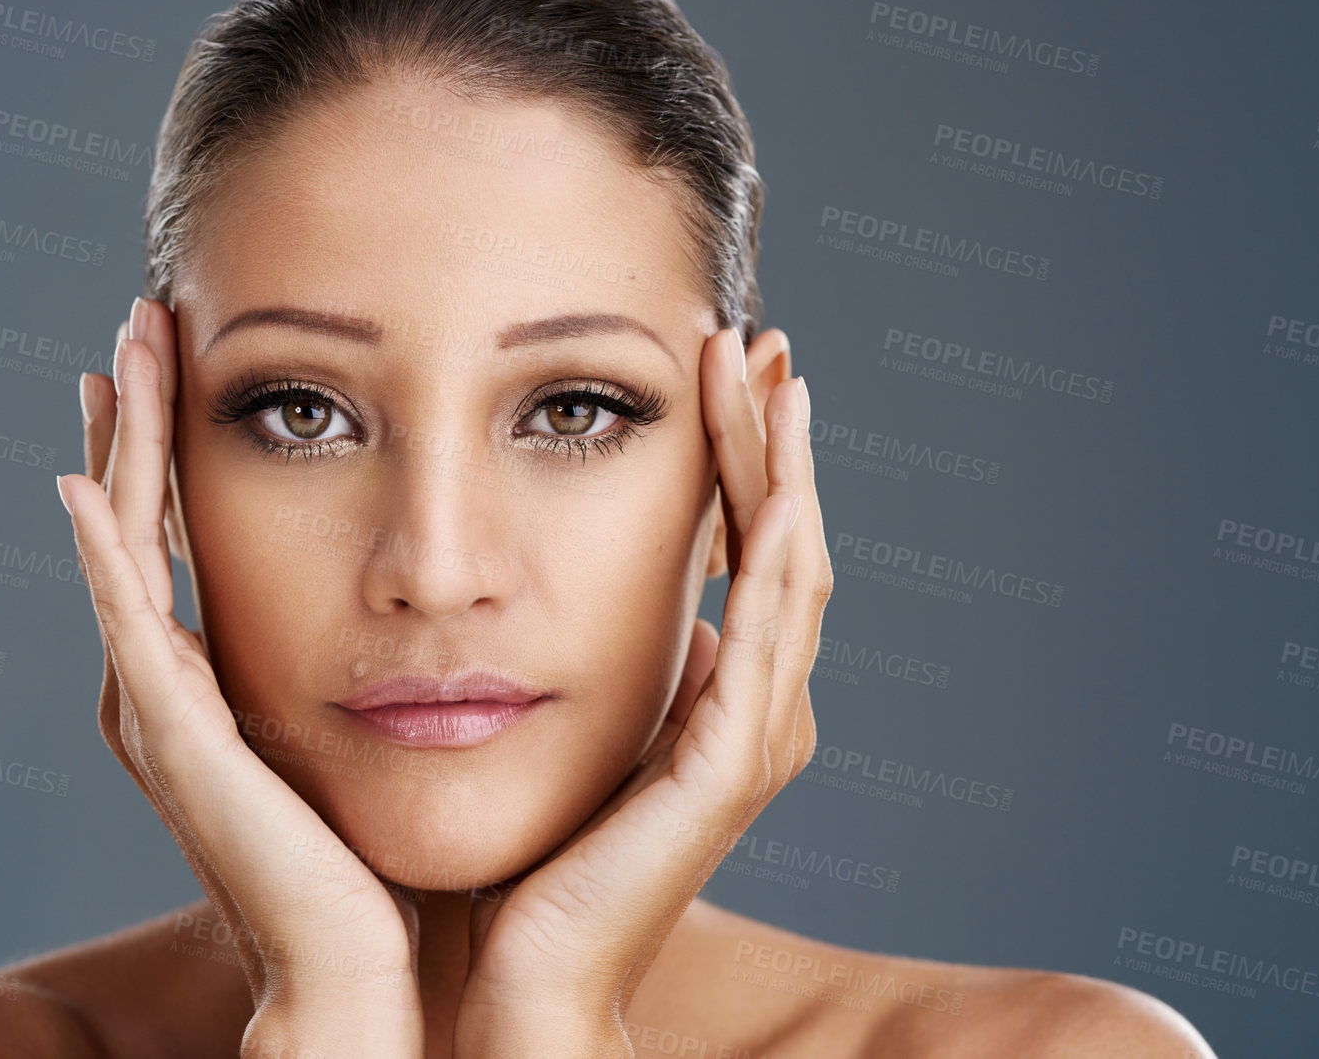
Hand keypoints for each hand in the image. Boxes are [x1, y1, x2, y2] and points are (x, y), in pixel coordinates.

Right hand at [61, 298, 425, 1057]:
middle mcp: (170, 688)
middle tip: (143, 319)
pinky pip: (128, 619)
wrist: (364, 968)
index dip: (178, 446)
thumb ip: (375, 667)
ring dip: (123, 444)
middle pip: (139, 521)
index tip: (191, 359)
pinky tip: (88, 481)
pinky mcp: (172, 734)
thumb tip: (444, 607)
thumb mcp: (370, 732)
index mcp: (214, 684)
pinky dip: (103, 550)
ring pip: (124, 546)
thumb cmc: (380, 862)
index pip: (184, 535)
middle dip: (141, 417)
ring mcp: (162, 708)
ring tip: (126, 349)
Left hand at [452, 327, 832, 1056]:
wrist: (526, 982)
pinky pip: (770, 621)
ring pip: (792, 562)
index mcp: (721, 703)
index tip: (720, 369)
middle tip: (759, 336)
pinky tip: (766, 468)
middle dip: (771, 435)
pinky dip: (774, 536)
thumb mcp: (574, 735)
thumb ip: (615, 674)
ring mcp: (754, 734)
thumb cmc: (532, 866)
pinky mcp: (732, 760)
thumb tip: (637, 615)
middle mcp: (757, 711)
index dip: (741, 458)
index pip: (747, 552)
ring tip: (763, 365)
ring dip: (779, 459)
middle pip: (784, 539)